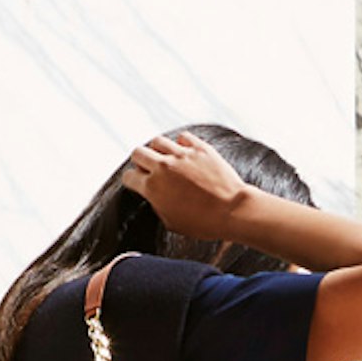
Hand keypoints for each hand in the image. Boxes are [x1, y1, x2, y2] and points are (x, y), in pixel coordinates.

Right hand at [121, 131, 251, 240]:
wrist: (232, 211)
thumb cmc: (204, 223)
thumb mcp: (171, 222)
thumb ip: (157, 205)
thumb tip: (155, 196)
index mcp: (152, 187)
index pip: (129, 177)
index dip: (132, 181)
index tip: (136, 182)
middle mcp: (163, 167)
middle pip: (138, 153)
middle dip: (140, 162)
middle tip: (148, 169)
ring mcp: (182, 155)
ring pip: (157, 141)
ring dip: (158, 150)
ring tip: (165, 158)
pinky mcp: (200, 148)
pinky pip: (182, 137)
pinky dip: (181, 143)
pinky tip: (184, 152)